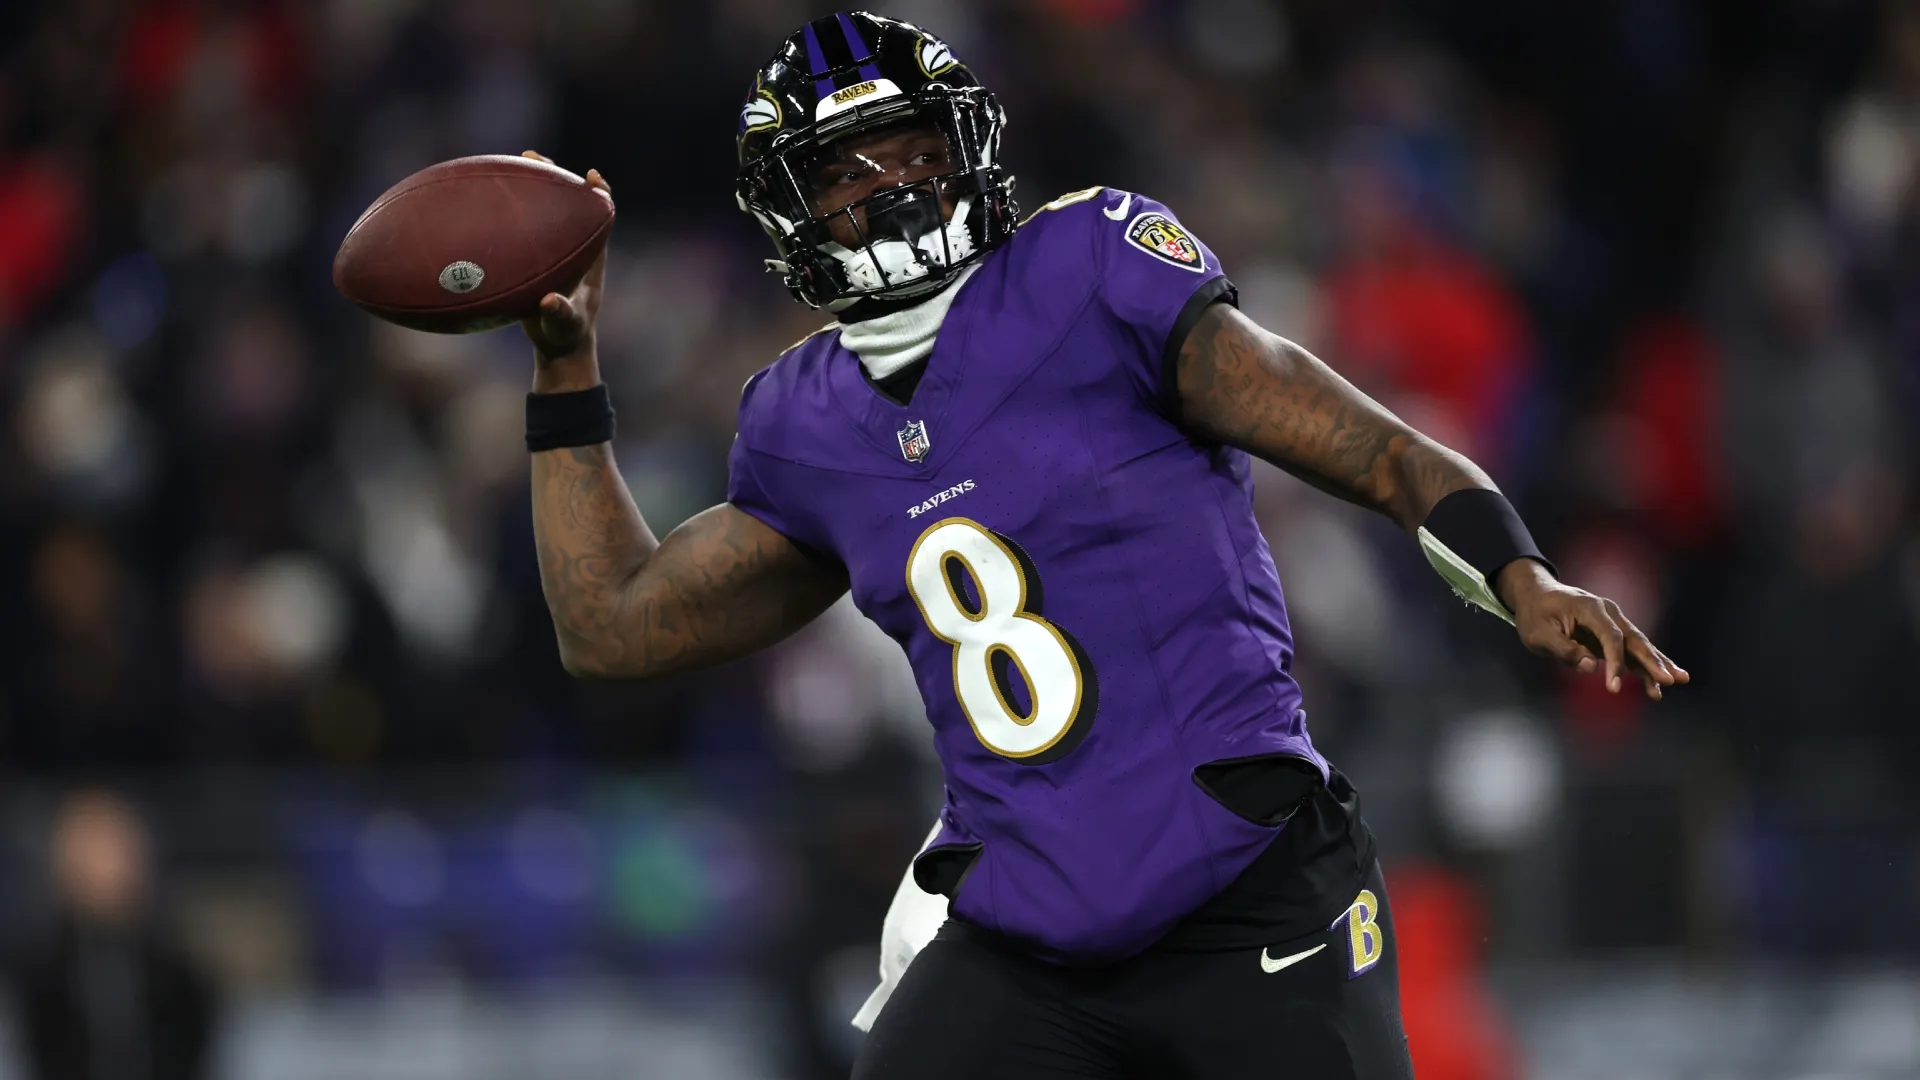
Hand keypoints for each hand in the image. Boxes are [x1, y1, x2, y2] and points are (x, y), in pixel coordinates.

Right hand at [519, 151, 610, 391]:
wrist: (556, 347)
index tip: (590, 176)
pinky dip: (508, 213)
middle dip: (556, 176)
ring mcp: (553, 250)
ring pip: (544, 210)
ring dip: (531, 186)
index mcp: (591, 257)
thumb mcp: (564, 325)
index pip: (602, 216)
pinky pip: (522, 228)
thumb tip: (549, 300)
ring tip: (512, 163)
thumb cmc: (566, 335)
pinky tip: (483, 200)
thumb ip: (559, 313)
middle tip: (535, 156)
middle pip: (569, 202)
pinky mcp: (534, 258)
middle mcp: (574, 247)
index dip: (599, 194)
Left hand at [1496, 559, 1690, 699]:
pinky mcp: (1613, 633)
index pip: (1610, 638)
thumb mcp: (1538, 634)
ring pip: (1639, 645)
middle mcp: (1608, 613)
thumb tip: (1590, 668)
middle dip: (1653, 661)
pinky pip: (1632, 651)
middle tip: (1670, 680)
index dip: (1615, 663)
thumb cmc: (1535, 615)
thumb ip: (1563, 650)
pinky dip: (1646, 665)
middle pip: (1635, 639)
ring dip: (1657, 663)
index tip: (1613, 688)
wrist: (1537, 595)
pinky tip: (1660, 681)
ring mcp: (1614, 622)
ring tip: (1679, 680)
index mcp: (1590, 609)